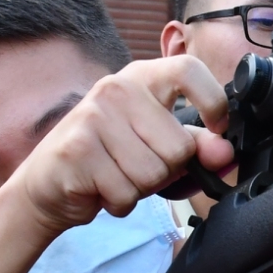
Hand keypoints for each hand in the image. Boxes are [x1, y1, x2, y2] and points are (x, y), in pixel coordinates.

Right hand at [9, 56, 231, 238]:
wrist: (46, 184)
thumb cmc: (108, 160)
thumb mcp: (157, 146)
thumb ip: (196, 146)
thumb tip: (226, 153)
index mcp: (141, 78)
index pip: (188, 70)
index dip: (213, 102)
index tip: (216, 128)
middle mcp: (116, 88)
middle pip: (179, 146)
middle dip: (166, 171)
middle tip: (135, 165)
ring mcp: (93, 116)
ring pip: (154, 173)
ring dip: (140, 189)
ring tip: (116, 176)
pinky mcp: (76, 149)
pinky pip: (126, 192)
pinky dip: (119, 202)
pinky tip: (100, 189)